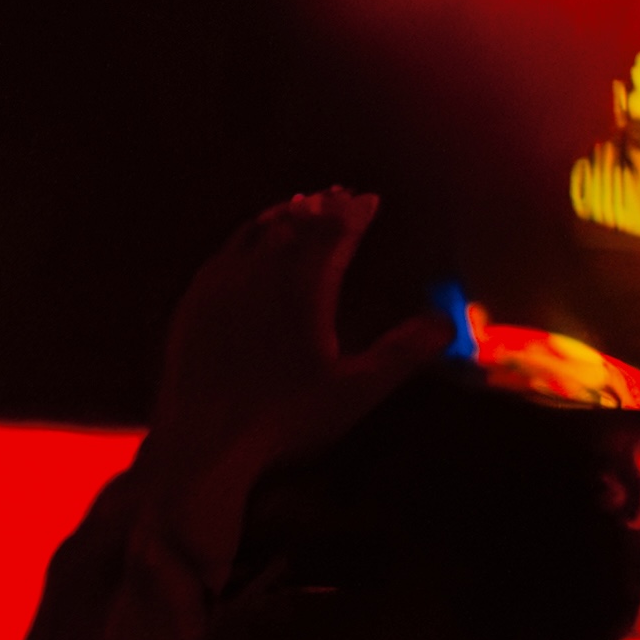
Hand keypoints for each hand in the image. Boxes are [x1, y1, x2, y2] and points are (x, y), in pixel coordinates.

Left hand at [136, 192, 451, 558]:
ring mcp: (220, 288)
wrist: (203, 443)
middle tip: (338, 196)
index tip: (370, 200)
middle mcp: (261, 276)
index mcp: (304, 288)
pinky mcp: (191, 307)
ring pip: (254, 234)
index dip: (354, 214)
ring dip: (280, 217)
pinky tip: (244, 244)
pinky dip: (242, 238)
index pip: (334, 234)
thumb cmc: (287, 417)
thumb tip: (448, 323)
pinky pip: (221, 256)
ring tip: (295, 206)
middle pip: (294, 226)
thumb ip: (404, 352)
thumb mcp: (358, 389)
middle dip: (320, 208)